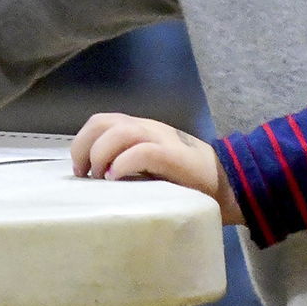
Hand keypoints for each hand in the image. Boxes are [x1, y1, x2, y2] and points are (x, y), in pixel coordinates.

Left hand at [70, 113, 242, 224]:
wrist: (227, 183)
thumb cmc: (184, 179)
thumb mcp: (150, 167)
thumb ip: (127, 162)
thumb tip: (95, 178)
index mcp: (139, 129)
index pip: (100, 122)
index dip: (81, 143)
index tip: (79, 171)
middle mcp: (147, 128)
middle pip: (102, 122)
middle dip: (84, 146)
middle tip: (84, 174)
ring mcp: (161, 139)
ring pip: (120, 131)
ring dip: (101, 154)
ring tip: (100, 178)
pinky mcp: (174, 155)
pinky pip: (141, 151)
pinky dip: (123, 163)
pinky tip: (116, 178)